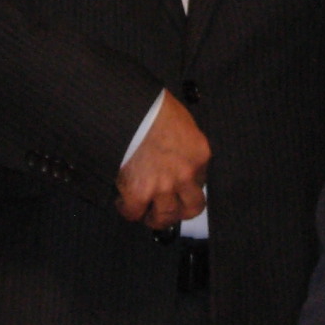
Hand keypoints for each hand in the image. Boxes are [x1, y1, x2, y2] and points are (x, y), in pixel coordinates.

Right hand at [115, 93, 209, 230]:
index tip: (178, 187)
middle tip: (170, 211)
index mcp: (199, 155)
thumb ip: (182, 143)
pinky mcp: (138, 192)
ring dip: (155, 218)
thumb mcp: (181, 122)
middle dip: (180, 211)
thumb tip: (174, 151)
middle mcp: (185, 174)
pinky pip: (134, 212)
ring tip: (146, 213)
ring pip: (165, 216)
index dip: (187, 186)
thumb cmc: (153, 107)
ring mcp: (163, 186)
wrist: (131, 108)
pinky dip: (128, 210)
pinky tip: (124, 202)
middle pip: (192, 207)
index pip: (200, 181)